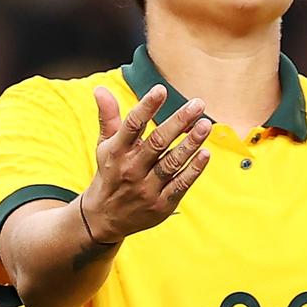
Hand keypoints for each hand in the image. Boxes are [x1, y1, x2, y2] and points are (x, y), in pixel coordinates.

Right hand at [81, 84, 211, 242]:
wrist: (104, 217)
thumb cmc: (110, 172)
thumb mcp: (105, 145)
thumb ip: (108, 116)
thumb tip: (101, 89)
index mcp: (117, 151)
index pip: (132, 125)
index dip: (147, 106)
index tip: (161, 89)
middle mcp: (131, 169)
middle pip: (157, 142)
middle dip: (179, 121)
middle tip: (197, 104)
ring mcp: (146, 188)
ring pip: (172, 163)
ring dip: (191, 143)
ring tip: (206, 125)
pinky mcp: (161, 204)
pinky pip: (180, 185)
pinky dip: (194, 170)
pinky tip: (206, 153)